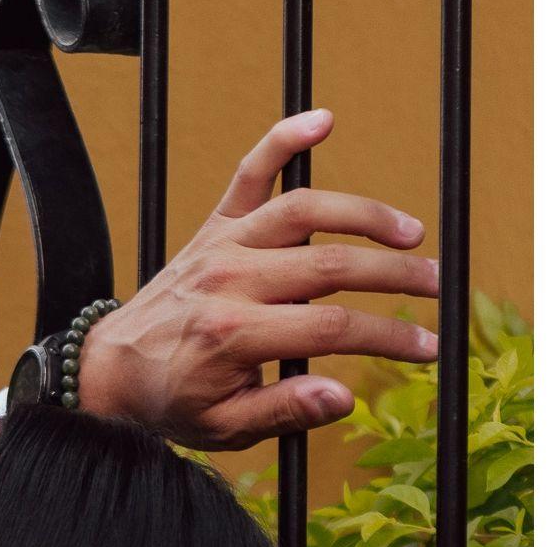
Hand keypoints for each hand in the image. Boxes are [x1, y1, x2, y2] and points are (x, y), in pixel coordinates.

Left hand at [78, 110, 440, 449]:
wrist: (110, 370)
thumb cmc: (171, 403)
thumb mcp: (224, 427)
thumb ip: (285, 412)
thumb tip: (345, 397)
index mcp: (233, 335)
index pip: (331, 327)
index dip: (388, 336)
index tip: (427, 346)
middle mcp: (229, 281)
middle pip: (330, 266)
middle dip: (394, 277)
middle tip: (436, 286)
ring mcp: (221, 247)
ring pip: (304, 212)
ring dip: (364, 215)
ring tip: (410, 233)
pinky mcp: (213, 227)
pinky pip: (249, 174)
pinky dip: (282, 140)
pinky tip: (323, 119)